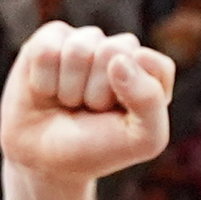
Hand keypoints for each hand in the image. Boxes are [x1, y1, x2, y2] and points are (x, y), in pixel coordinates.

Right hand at [0, 21, 172, 184]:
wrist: (44, 160)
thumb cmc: (96, 148)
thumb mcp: (141, 140)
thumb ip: (150, 100)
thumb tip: (119, 59)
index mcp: (149, 72)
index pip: (157, 66)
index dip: (136, 95)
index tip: (123, 118)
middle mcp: (119, 51)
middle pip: (112, 51)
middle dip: (96, 92)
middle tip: (90, 110)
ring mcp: (84, 41)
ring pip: (77, 50)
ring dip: (69, 89)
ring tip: (69, 102)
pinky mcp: (50, 39)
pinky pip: (46, 52)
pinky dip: (43, 82)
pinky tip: (47, 91)